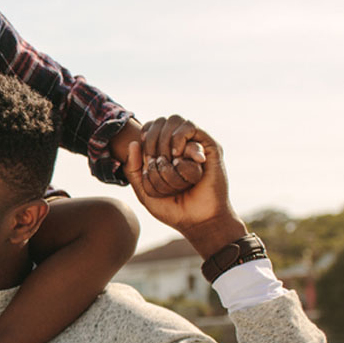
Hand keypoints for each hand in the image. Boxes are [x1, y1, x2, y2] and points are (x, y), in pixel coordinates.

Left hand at [123, 121, 246, 256]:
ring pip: (174, 122)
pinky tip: (177, 156)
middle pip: (161, 121)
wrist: (197, 221)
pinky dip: (179, 138)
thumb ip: (133, 169)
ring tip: (167, 161)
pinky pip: (190, 128)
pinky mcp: (210, 146)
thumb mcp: (144, 191)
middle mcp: (181, 145)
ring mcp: (195, 144)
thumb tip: (133, 142)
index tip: (145, 156)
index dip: (145, 135)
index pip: (152, 126)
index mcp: (166, 152)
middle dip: (151, 140)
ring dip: (165, 141)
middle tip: (154, 161)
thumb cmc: (172, 208)